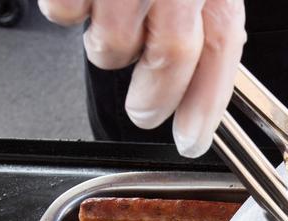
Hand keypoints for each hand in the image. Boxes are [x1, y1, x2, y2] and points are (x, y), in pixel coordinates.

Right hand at [38, 0, 245, 157]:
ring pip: (115, 41)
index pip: (222, 47)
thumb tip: (199, 80)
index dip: (207, 103)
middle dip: (156, 97)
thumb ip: (201, 18)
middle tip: (145, 112)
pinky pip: (64, 12)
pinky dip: (69, 15)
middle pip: (172, 53)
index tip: (192, 140)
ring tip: (113, 29)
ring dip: (111, 49)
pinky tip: (84, 3)